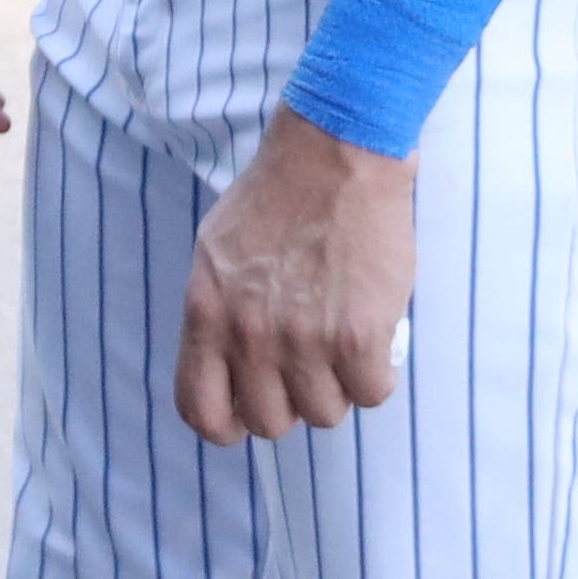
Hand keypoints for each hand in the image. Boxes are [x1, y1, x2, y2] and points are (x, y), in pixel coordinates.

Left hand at [173, 110, 415, 442]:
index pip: (201, 409)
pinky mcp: (359, 334)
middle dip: (291, 403)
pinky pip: (371, 393)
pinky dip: (376, 376)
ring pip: (324, 414)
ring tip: (343, 347)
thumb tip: (226, 362)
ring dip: (337, 388)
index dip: (227, 425)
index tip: (249, 412)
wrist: (334, 153)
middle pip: (270, 422)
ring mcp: (304, 339)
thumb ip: (217, 311)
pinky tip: (375, 343)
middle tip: (308, 368)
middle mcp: (250, 335)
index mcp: (206, 313)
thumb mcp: (215, 252)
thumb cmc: (275, 195)